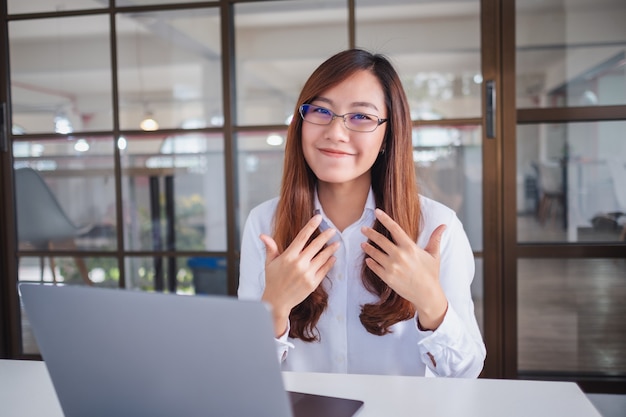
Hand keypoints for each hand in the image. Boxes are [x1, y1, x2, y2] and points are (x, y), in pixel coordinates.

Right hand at [260, 214, 339, 336]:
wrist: (277, 302)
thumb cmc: (272, 280)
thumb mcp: (269, 263)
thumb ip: (270, 248)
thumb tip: (263, 235)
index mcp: (288, 256)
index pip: (302, 236)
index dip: (311, 225)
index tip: (318, 217)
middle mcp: (299, 264)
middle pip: (316, 245)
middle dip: (326, 236)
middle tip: (333, 230)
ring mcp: (307, 274)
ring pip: (322, 257)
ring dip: (331, 249)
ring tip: (337, 243)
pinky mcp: (313, 283)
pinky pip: (324, 270)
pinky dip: (330, 263)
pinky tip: (333, 258)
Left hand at [360, 208, 447, 329]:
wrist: (427, 295)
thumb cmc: (431, 274)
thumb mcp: (434, 255)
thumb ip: (436, 238)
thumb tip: (444, 225)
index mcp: (410, 247)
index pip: (395, 228)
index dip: (385, 218)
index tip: (377, 211)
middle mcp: (399, 256)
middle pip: (380, 240)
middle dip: (370, 233)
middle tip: (363, 228)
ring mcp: (392, 267)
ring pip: (375, 253)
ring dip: (368, 248)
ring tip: (363, 244)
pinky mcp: (387, 278)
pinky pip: (374, 267)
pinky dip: (370, 262)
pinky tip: (367, 259)